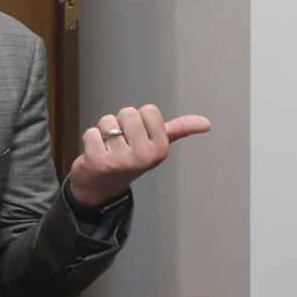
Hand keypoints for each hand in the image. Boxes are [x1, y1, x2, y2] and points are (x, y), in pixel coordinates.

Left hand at [69, 105, 210, 206]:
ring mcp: (121, 161)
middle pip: (128, 113)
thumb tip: (206, 123)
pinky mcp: (99, 162)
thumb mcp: (156, 145)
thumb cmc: (129, 159)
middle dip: (120, 123)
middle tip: (120, 142)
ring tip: (108, 148)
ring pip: (108, 121)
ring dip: (103, 132)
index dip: (139, 119)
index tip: (137, 136)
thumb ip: (179, 130)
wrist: (102, 186)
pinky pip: (91, 132)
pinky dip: (90, 139)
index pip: (149, 110)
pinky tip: (96, 154)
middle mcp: (144, 157)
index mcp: (160, 149)